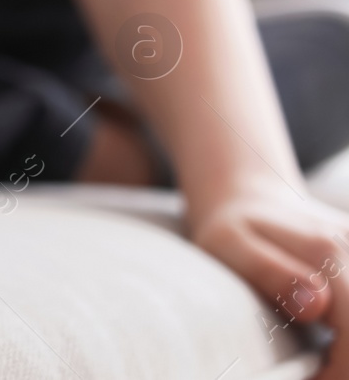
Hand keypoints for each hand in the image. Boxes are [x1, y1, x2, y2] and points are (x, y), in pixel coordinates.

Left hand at [191, 185, 348, 376]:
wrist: (251, 204)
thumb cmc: (233, 232)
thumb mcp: (229, 246)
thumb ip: (270, 273)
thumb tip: (317, 304)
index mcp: (328, 250)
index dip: (341, 371)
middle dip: (347, 367)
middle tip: (314, 377)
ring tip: (324, 366)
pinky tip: (336, 349)